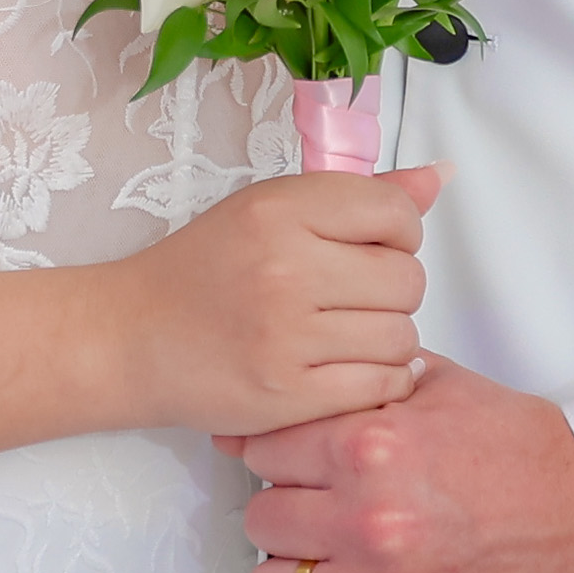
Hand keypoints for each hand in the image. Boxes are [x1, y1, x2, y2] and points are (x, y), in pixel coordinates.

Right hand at [112, 166, 434, 432]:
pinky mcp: (287, 395)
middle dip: (394, 291)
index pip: (396, 215)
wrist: (133, 338)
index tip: (372, 248)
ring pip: (401, 337)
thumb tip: (440, 177)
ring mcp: (286, 335)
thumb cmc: (205, 269)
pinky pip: (381, 385)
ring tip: (346, 335)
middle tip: (355, 298)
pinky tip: (347, 369)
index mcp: (280, 210)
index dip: (400, 235)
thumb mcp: (271, 210)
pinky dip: (379, 381)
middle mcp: (285, 267)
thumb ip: (360, 196)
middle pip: (407, 280)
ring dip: (387, 340)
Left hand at [228, 353, 573, 572]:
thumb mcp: (444, 387)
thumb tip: (300, 385)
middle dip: (283, 510)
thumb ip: (366, 384)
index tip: (292, 464)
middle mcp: (368, 520)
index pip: (263, 449)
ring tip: (323, 563)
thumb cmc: (531, 457)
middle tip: (313, 512)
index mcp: (370, 446)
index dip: (277, 453)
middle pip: (261, 519)